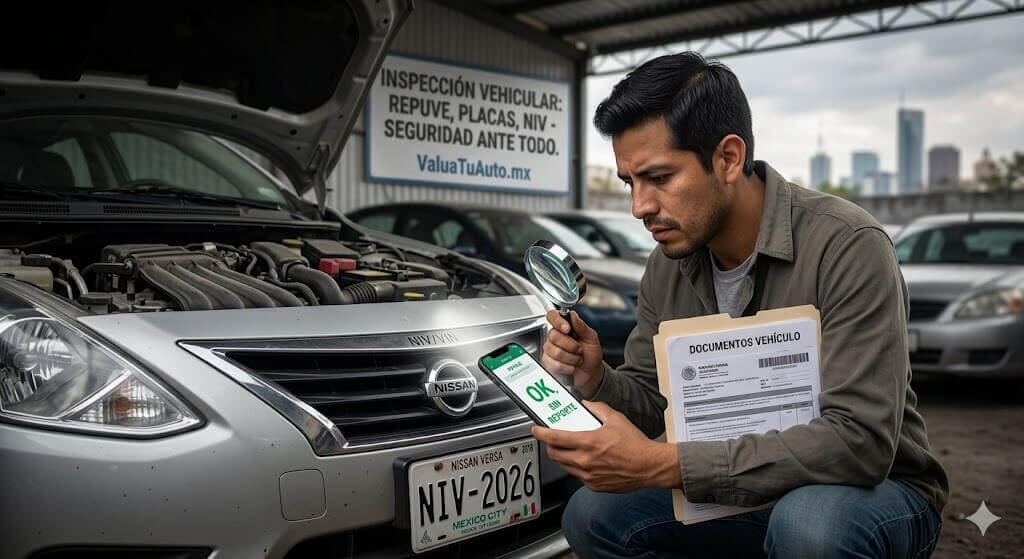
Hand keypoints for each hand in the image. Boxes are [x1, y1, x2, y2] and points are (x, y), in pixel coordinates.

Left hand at [531, 401, 680, 492]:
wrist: (649, 466)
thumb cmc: (636, 445)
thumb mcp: (616, 419)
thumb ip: (597, 409)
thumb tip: (586, 405)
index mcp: (588, 442)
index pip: (555, 438)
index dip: (541, 433)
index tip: (536, 429)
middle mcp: (585, 461)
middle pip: (554, 454)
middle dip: (550, 445)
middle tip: (552, 438)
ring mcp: (589, 475)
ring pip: (564, 466)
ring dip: (562, 456)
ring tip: (569, 448)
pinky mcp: (594, 485)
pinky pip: (577, 475)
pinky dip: (576, 466)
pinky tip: (585, 459)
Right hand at [543, 309, 604, 397]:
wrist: (591, 373)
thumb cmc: (591, 355)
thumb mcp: (592, 339)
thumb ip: (582, 326)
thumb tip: (573, 315)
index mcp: (566, 327)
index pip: (552, 316)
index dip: (557, 321)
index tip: (567, 329)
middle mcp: (556, 337)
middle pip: (553, 336)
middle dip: (571, 345)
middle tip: (579, 349)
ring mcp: (550, 350)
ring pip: (554, 351)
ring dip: (571, 358)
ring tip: (577, 359)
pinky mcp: (548, 362)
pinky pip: (554, 364)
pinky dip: (567, 367)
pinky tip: (571, 366)